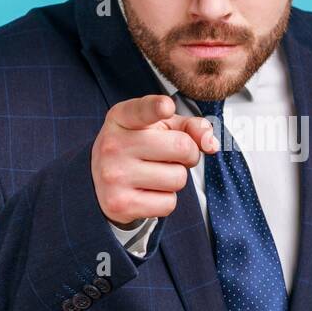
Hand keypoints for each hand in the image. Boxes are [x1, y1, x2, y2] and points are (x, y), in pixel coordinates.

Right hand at [92, 94, 218, 226]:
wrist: (99, 183)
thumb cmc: (139, 148)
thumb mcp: (160, 128)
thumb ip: (190, 126)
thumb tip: (211, 144)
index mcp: (122, 117)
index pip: (142, 110)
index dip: (157, 108)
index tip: (166, 107)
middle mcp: (113, 144)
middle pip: (182, 147)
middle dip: (188, 154)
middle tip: (171, 157)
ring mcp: (114, 175)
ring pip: (178, 178)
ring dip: (175, 179)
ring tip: (155, 174)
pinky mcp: (120, 204)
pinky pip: (168, 203)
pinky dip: (165, 200)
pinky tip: (147, 192)